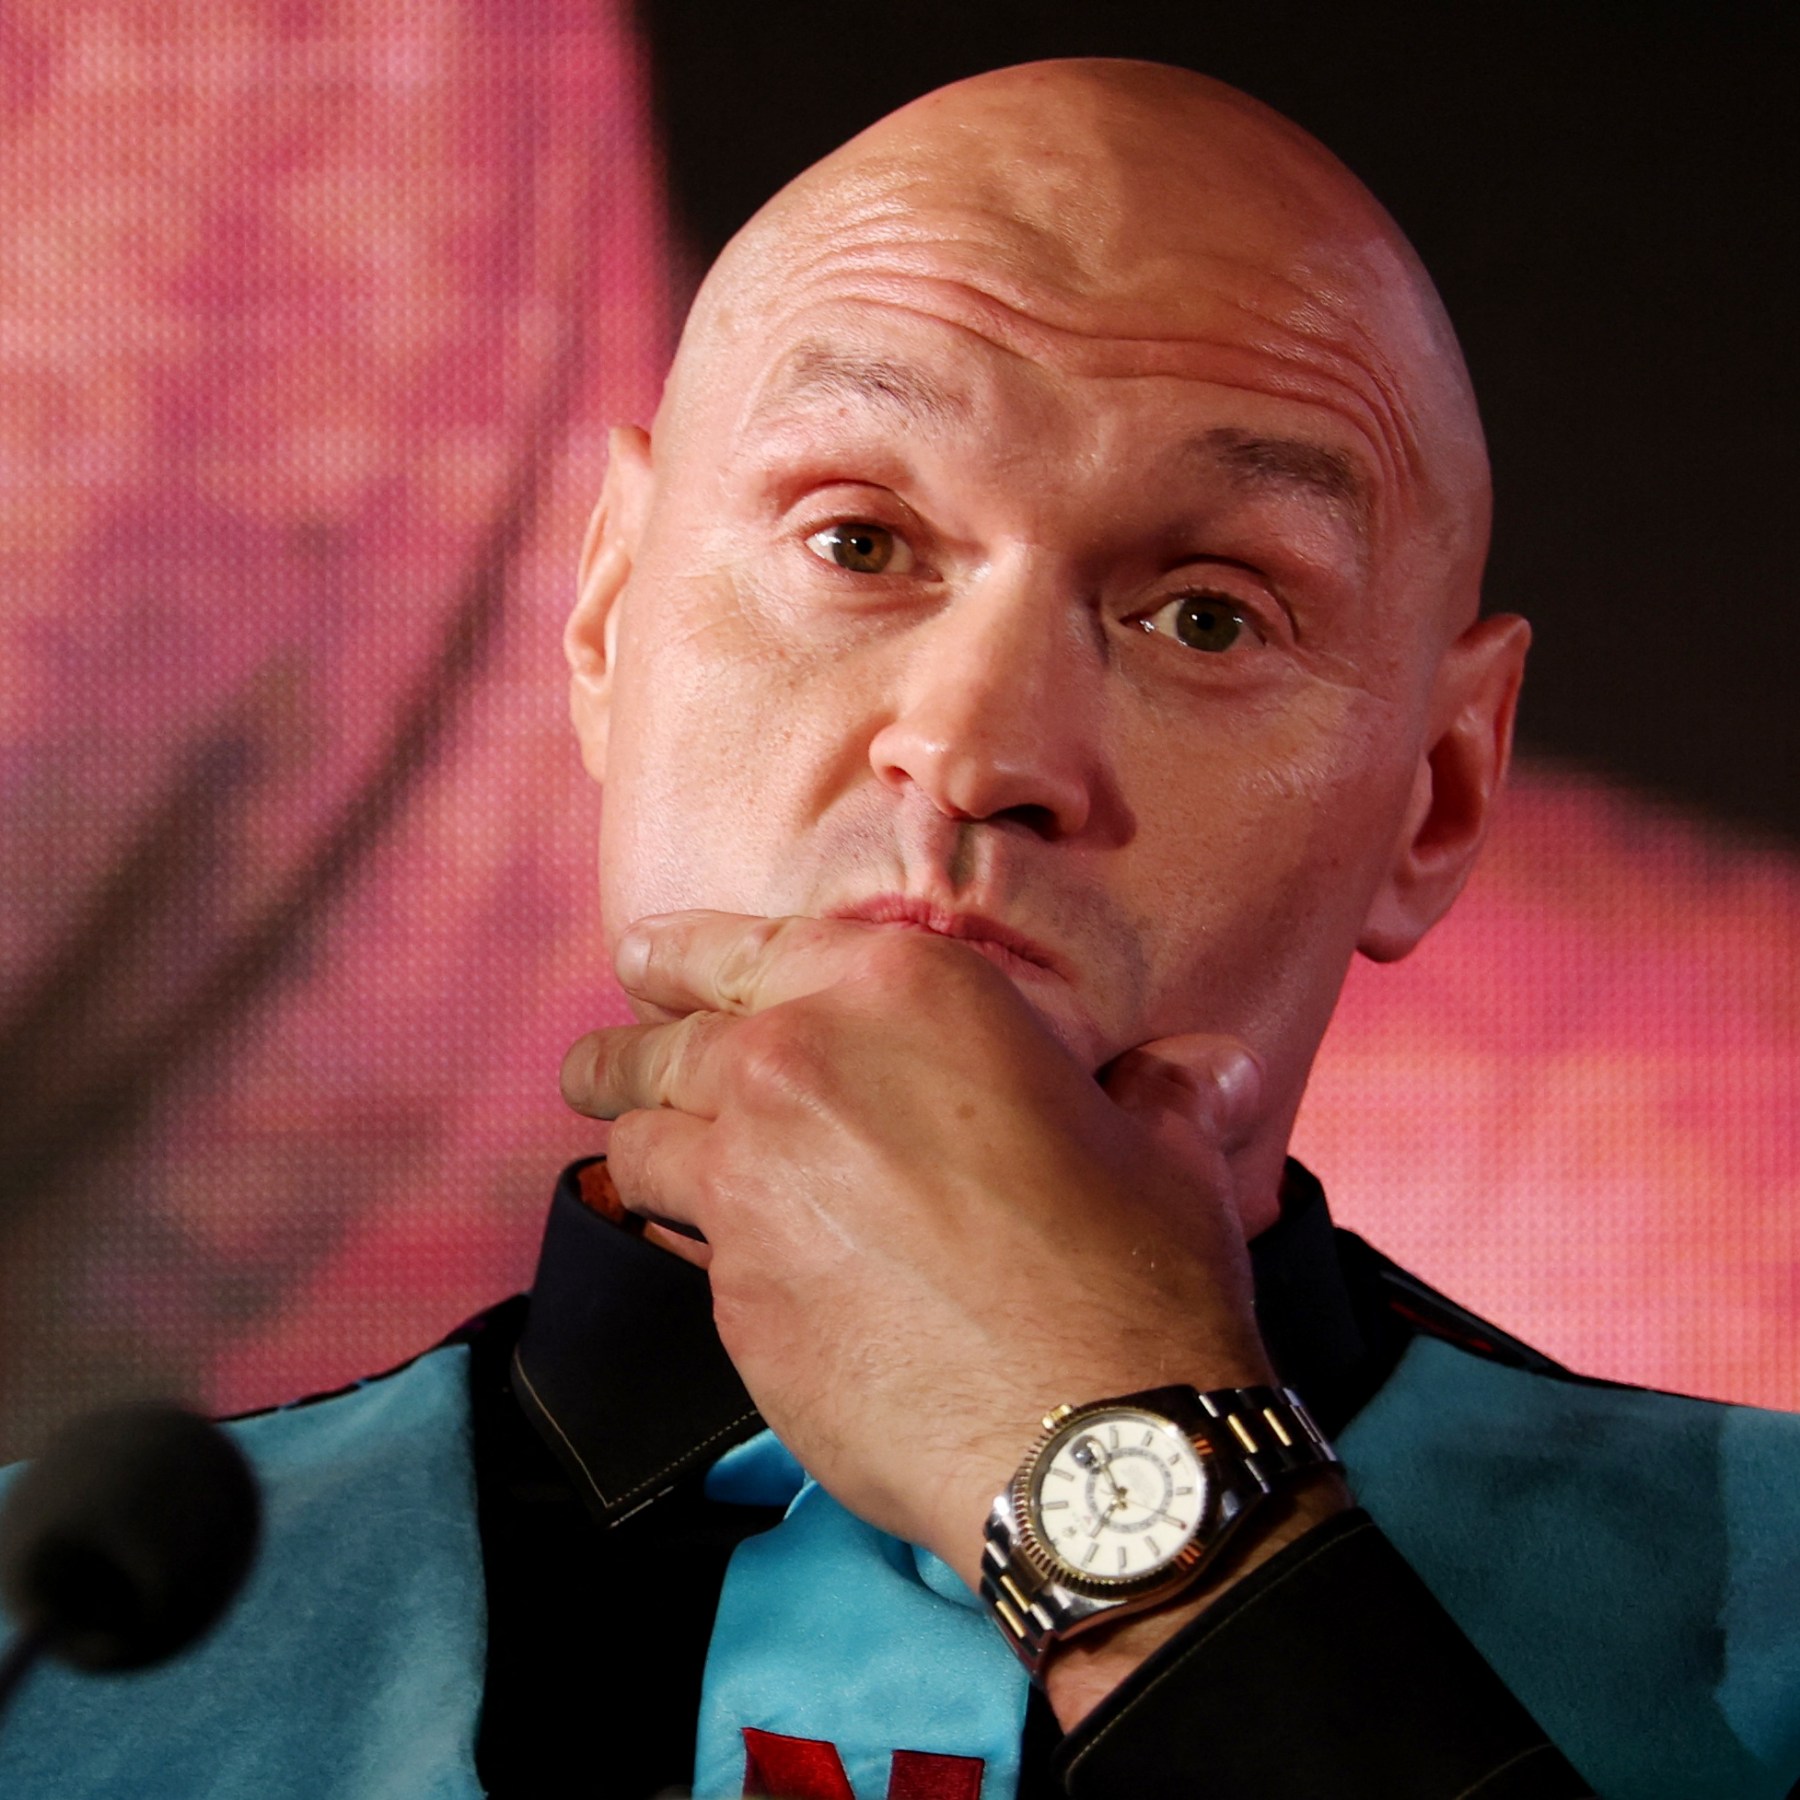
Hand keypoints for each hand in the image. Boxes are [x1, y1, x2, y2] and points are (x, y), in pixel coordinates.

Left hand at [561, 911, 1280, 1600]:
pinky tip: (730, 1264)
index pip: (739, 945)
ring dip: (642, 1147)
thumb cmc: (1135, 1274)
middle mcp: (796, 1064)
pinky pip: (677, 1251)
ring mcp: (746, 1182)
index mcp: (897, 991)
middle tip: (606, 1067)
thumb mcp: (1163, 1146)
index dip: (677, 951)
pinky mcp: (728, 1297)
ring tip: (652, 1164)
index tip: (640, 959)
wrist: (1090, 1439)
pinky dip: (691, 1247)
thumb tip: (1205, 1067)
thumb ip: (1159, 1085)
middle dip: (626, 1053)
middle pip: (657, 1043)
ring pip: (637, 1141)